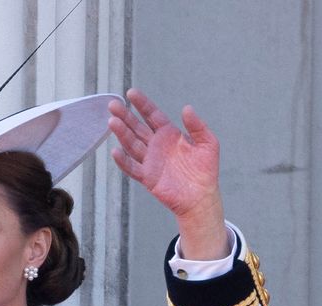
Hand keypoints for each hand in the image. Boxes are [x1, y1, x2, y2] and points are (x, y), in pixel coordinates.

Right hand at [107, 88, 226, 257]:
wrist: (201, 197)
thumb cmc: (205, 170)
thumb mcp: (208, 143)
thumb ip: (197, 126)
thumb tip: (186, 108)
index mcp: (169, 134)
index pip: (152, 115)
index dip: (142, 104)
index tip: (131, 93)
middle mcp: (156, 145)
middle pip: (137, 127)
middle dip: (125, 116)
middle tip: (113, 105)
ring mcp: (150, 161)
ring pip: (132, 144)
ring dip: (122, 133)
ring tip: (112, 122)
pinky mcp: (147, 177)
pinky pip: (132, 168)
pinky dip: (123, 161)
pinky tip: (116, 151)